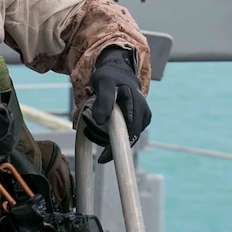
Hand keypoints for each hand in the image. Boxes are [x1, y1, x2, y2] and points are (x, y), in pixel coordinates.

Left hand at [82, 47, 150, 163]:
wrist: (118, 72)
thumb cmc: (110, 76)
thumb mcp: (103, 83)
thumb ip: (103, 100)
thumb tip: (100, 121)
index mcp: (138, 107)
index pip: (129, 135)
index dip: (116, 149)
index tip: (102, 159)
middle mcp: (143, 116)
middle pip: (125, 139)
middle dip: (105, 140)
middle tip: (88, 132)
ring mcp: (141, 120)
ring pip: (123, 138)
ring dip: (104, 136)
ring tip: (89, 123)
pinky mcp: (136, 123)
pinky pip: (122, 134)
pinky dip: (109, 133)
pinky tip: (98, 124)